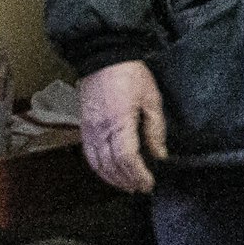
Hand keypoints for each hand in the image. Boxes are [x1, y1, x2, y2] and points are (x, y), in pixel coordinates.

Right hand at [79, 60, 167, 192]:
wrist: (103, 56)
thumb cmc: (131, 75)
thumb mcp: (152, 99)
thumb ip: (156, 130)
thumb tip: (159, 155)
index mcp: (119, 122)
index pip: (127, 158)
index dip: (138, 175)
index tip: (149, 183)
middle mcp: (100, 129)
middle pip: (111, 165)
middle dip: (127, 180)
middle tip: (141, 187)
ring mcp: (89, 129)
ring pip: (97, 164)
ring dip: (112, 179)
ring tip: (127, 185)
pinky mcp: (84, 126)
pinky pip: (88, 154)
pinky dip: (99, 168)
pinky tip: (109, 173)